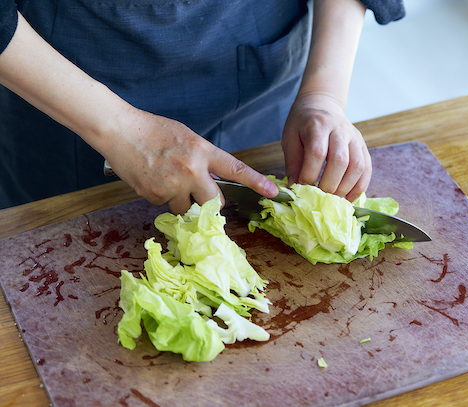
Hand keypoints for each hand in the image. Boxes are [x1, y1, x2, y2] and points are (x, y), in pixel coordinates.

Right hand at [105, 108, 277, 213]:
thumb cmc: (153, 130)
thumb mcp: (187, 137)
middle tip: (197, 191)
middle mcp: (191, 170)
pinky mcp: (154, 196)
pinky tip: (153, 179)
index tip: (273, 191)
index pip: (235, 169)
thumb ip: (203, 158)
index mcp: (202, 151)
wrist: (119, 130)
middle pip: (214, 202)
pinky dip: (162, 197)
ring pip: (188, 208)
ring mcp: (172, 185)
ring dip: (182, 200)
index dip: (256, 181)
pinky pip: (166, 206)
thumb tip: (214, 179)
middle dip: (209, 202)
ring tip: (166, 178)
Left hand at [282, 92, 371, 200]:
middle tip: (319, 197)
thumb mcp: (290, 138)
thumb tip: (294, 188)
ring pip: (357, 166)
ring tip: (333, 200)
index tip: (302, 188)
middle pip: (340, 160)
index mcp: (318, 125)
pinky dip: (359, 186)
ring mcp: (355, 138)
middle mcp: (340, 130)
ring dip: (346, 188)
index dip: (310, 174)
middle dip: (329, 184)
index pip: (317, 152)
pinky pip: (366, 169)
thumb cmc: (303, 124)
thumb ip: (293, 163)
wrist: (322, 105)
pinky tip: (348, 198)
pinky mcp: (362, 146)